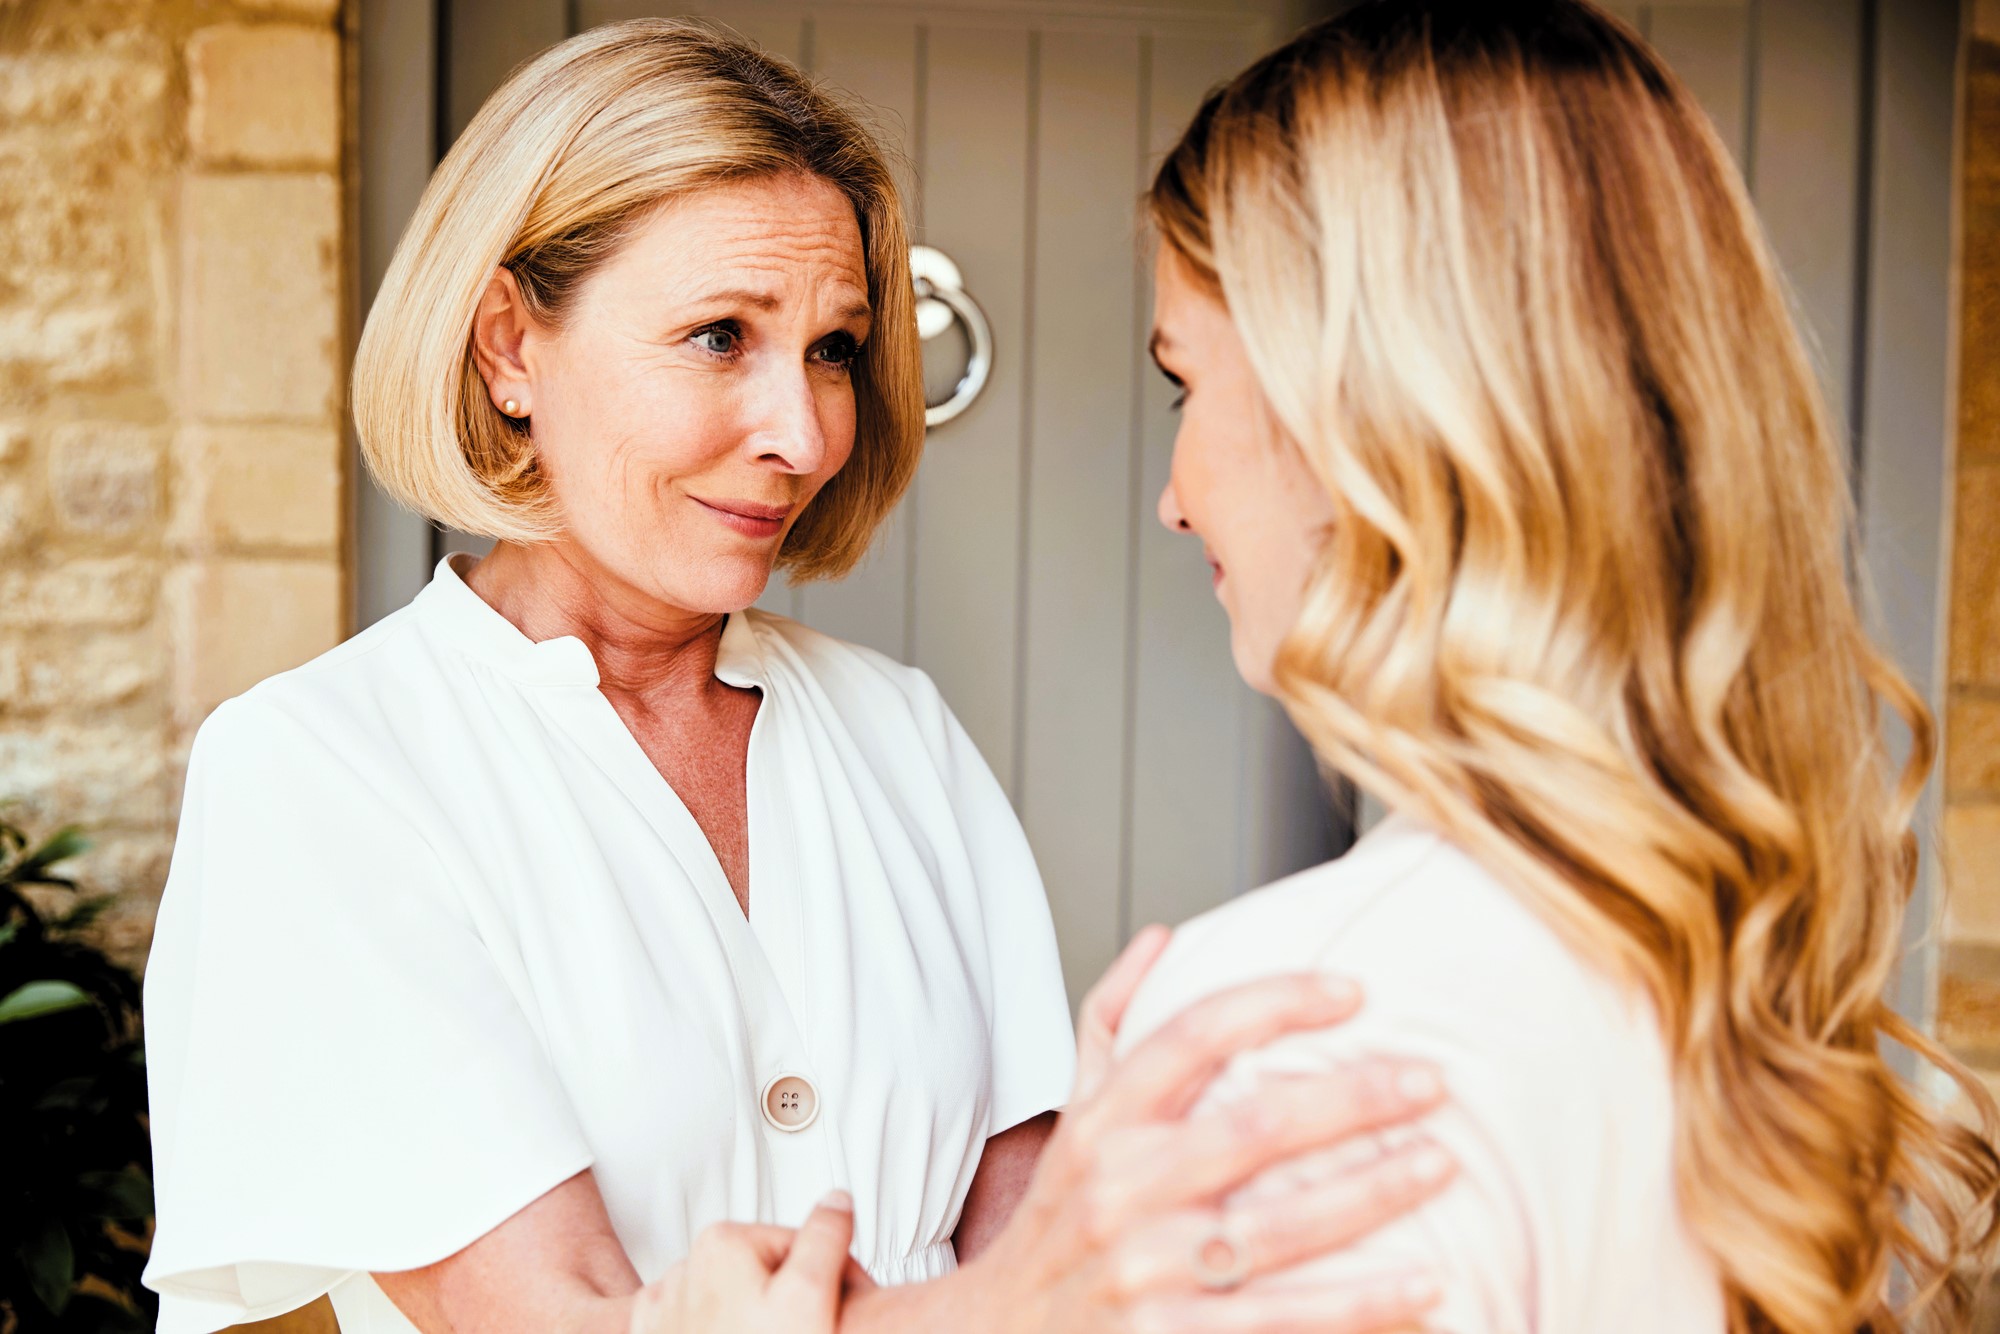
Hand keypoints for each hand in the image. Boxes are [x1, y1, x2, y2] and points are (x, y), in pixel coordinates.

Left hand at [630, 1192, 874, 1333]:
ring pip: (736, 1300)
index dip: (831, 1273)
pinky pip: (703, 1326)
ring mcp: (668, 1308)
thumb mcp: (810, 1295)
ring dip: (758, 1321)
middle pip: (765, 1271)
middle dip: (791, 1298)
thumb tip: (835, 1201)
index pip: (796, 1241)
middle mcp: (686, 1268)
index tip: (841, 1304)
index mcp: (723, 1242)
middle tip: (808, 1331)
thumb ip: (826, 1236)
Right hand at [965, 930, 1454, 1333]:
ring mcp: (1144, 1269)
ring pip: (1277, 1227)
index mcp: (1101, 1123)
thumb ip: (1112, 1024)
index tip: (1353, 991)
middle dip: (1351, 1100)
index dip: (1276, 1002)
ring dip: (1370, 1195)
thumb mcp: (1072, 1117)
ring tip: (1439, 1164)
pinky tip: (1425, 1283)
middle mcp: (1118, 1190)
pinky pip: (1280, 1318)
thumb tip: (1162, 938)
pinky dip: (1358, 1303)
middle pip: (1252, 1128)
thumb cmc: (1058, 1224)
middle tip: (1429, 1081)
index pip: (1192, 1035)